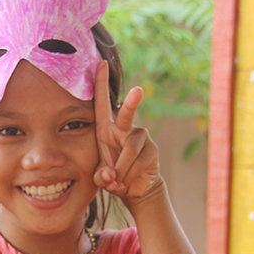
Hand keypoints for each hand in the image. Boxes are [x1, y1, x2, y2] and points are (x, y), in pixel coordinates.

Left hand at [92, 61, 163, 206]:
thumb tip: (110, 175)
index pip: (102, 104)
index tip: (100, 63)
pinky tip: (127, 181)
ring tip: (117, 181)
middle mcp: (124, 129)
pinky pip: (139, 162)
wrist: (135, 189)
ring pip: (129, 150)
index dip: (100, 84)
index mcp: (106, 129)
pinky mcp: (152, 149)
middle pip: (127, 114)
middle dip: (132, 103)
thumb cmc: (113, 176)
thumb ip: (101, 177)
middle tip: (138, 90)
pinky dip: (129, 176)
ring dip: (121, 170)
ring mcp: (141, 137)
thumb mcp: (101, 177)